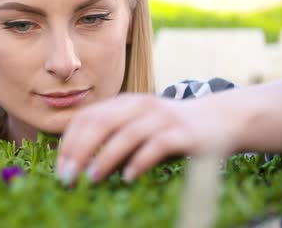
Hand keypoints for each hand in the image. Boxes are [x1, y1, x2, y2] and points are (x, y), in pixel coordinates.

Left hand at [56, 93, 241, 184]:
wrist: (221, 119)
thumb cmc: (171, 129)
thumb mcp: (139, 126)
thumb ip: (113, 138)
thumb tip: (79, 165)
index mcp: (124, 103)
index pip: (87, 117)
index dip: (69, 141)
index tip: (61, 166)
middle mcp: (140, 105)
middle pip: (101, 123)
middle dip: (80, 150)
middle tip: (68, 176)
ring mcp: (162, 117)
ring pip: (126, 135)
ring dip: (105, 158)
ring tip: (92, 179)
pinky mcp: (183, 133)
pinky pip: (156, 146)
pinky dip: (138, 162)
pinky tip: (127, 178)